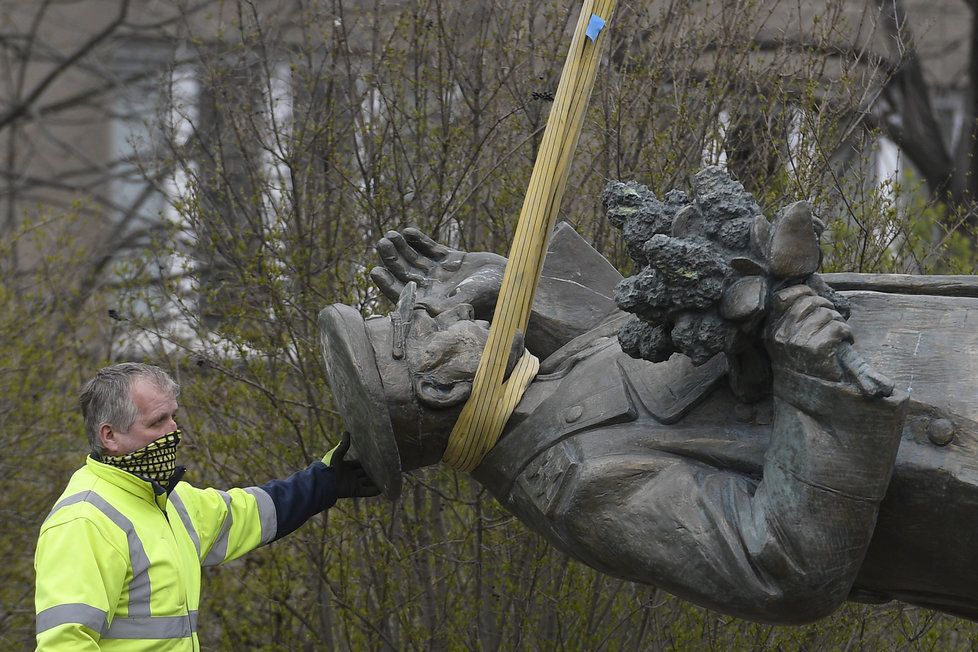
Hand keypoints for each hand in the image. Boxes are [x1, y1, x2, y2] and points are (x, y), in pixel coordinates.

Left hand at [323, 432, 380, 497]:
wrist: (323, 482)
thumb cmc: (328, 466)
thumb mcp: (337, 454)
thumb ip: (343, 445)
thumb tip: (346, 431)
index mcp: (345, 467)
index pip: (358, 463)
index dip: (365, 461)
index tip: (376, 457)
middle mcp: (350, 476)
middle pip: (364, 472)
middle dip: (372, 470)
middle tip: (384, 465)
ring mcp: (353, 484)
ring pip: (367, 481)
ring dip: (376, 480)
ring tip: (387, 477)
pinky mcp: (355, 491)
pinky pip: (368, 491)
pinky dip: (375, 490)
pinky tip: (384, 488)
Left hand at [369, 228, 505, 318]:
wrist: (514, 284)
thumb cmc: (493, 296)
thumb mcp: (467, 299)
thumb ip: (446, 302)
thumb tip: (424, 309)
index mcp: (433, 303)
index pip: (403, 295)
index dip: (387, 283)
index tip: (375, 270)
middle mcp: (435, 289)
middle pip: (405, 273)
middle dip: (392, 258)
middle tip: (382, 243)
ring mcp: (443, 274)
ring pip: (415, 259)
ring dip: (403, 247)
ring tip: (391, 235)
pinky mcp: (453, 260)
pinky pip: (431, 249)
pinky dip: (420, 241)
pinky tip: (409, 232)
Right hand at [765, 285, 851, 381]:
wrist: (806, 399)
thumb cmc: (801, 364)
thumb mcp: (788, 340)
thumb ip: (793, 314)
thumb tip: (810, 283)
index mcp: (771, 330)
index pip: (783, 297)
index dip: (802, 293)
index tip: (813, 302)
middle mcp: (781, 335)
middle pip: (810, 302)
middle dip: (826, 307)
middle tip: (830, 321)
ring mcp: (797, 343)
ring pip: (826, 314)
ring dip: (838, 322)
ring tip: (836, 336)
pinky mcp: (816, 350)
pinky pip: (837, 327)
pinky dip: (846, 333)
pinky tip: (843, 343)